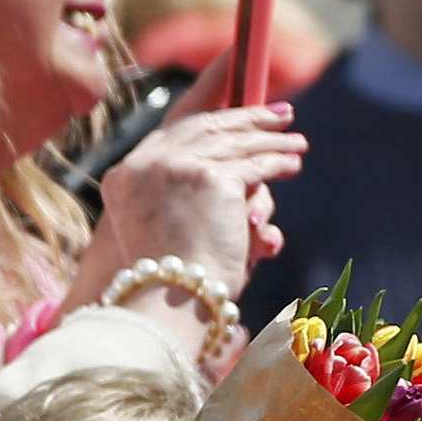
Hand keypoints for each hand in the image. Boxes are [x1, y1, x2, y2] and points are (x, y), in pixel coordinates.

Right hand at [77, 104, 303, 302]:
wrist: (171, 304)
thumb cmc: (173, 282)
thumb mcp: (162, 228)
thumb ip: (180, 195)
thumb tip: (233, 172)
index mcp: (124, 176)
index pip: (175, 133)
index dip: (212, 120)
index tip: (237, 116)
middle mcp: (147, 164)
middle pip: (206, 127)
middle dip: (248, 119)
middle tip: (279, 116)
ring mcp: (178, 166)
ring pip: (235, 144)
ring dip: (272, 142)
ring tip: (296, 144)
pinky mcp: (212, 177)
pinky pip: (255, 166)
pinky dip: (278, 163)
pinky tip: (293, 164)